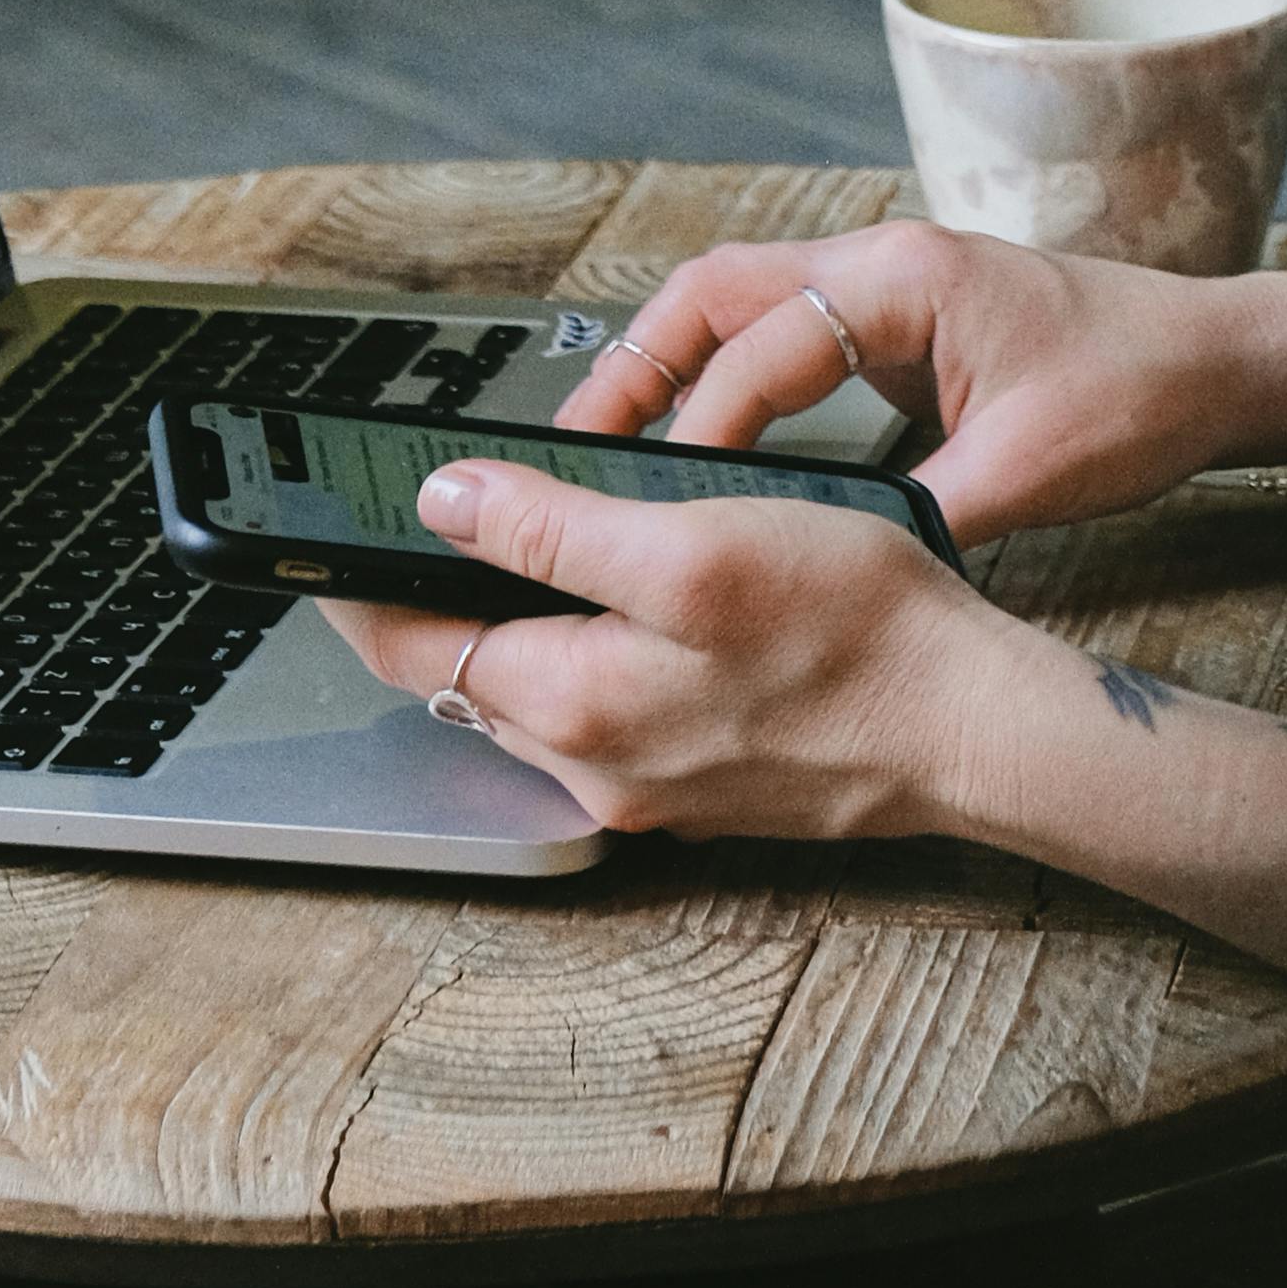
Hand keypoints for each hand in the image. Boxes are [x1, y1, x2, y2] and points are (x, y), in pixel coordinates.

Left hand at [326, 456, 1023, 841]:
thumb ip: (553, 528)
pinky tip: (621, 605)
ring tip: (509, 546)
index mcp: (572, 703)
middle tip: (409, 520)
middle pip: (462, 676)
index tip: (316, 532)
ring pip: (532, 696)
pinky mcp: (698, 780)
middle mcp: (592, 764)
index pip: (408, 645)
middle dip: (427, 602)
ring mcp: (647, 784)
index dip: (354, 581)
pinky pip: (602, 715)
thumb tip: (442, 503)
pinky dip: (580, 657)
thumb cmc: (855, 629)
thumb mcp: (691, 542)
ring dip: (507, 628)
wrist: (970, 725)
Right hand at [567, 220, 1286, 536]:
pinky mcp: (903, 325)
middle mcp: (884, 264)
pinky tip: (706, 450)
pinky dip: (729, 381)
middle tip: (573, 447)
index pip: (763, 344)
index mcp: (907, 276)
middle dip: (637, 361)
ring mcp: (891, 287)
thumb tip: (833, 567)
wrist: (1226, 359)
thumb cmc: (1142, 392)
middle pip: (717, 290)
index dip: (698, 424)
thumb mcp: (1031, 469)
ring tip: (608, 449)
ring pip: (744, 306)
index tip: (650, 492)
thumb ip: (924, 513)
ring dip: (674, 367)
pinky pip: (786, 338)